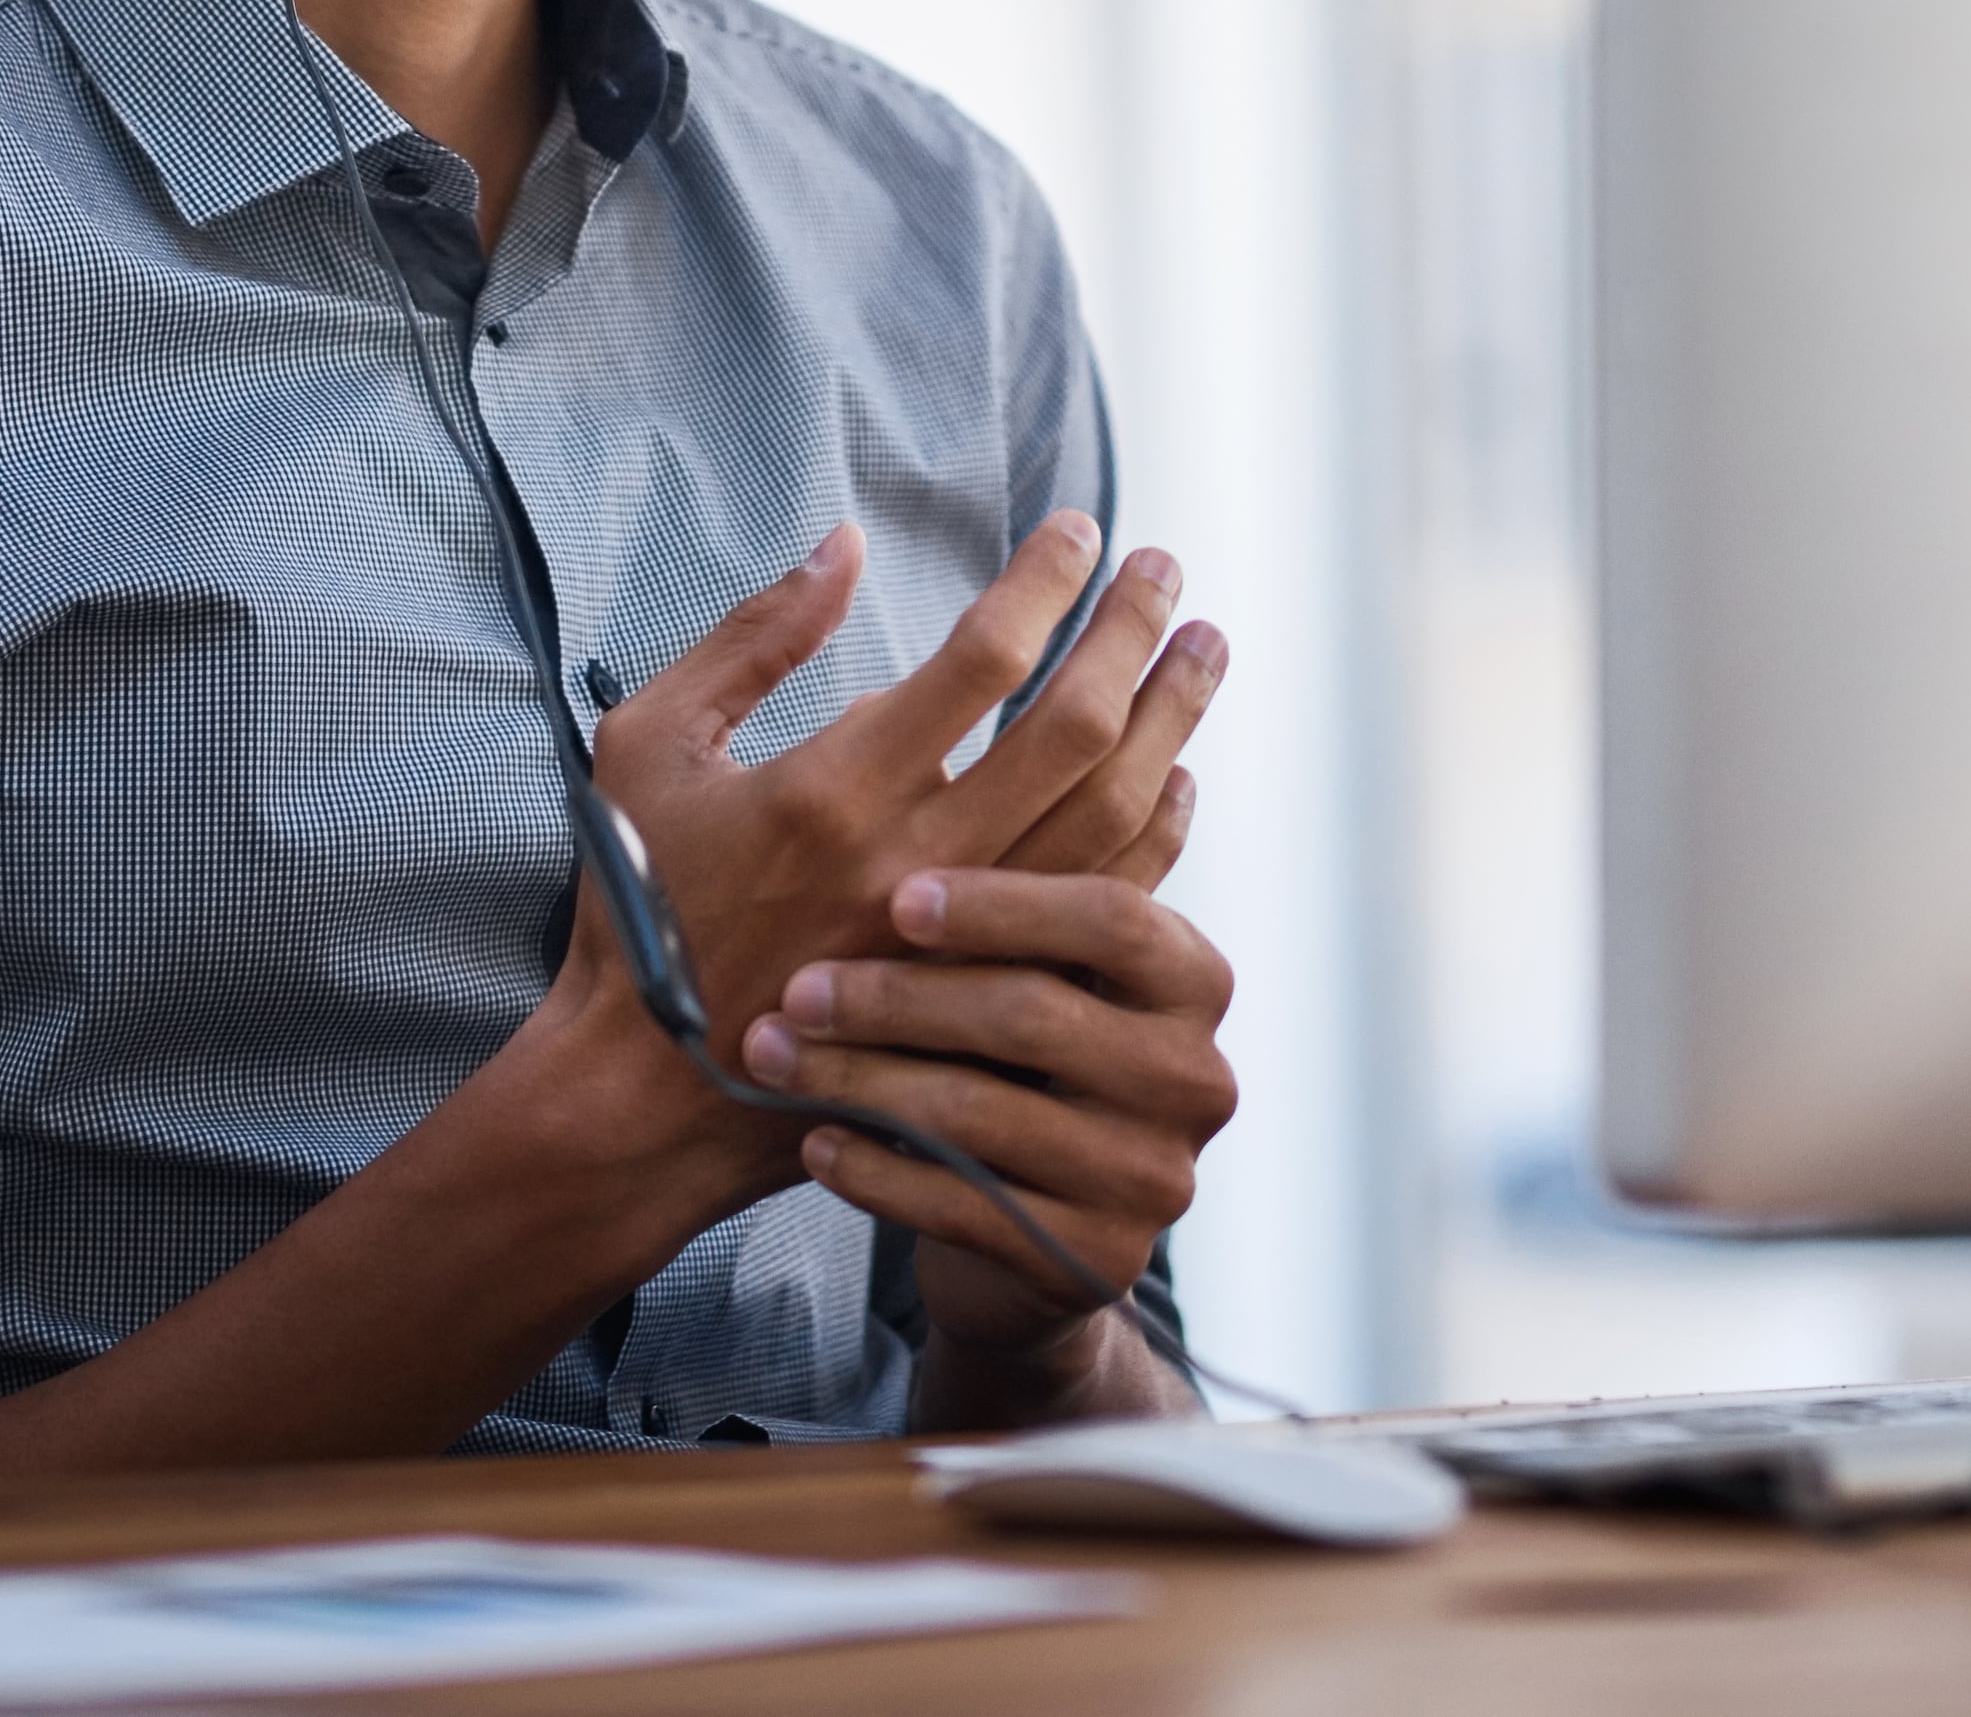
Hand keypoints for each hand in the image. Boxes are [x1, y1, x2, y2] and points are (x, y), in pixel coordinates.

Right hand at [540, 514, 1221, 1191]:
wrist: (642, 1098)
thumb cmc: (636, 910)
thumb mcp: (649, 748)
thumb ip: (751, 639)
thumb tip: (843, 544)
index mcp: (833, 791)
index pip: (981, 658)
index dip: (1044, 582)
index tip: (1079, 529)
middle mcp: (914, 864)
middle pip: (1072, 728)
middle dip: (1131, 634)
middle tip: (1166, 570)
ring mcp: (961, 943)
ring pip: (1109, 815)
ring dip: (1169, 722)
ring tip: (1203, 650)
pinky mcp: (983, 999)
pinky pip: (1104, 906)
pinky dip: (1157, 834)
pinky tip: (1176, 775)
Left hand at [742, 867, 1239, 1379]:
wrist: (1039, 1233)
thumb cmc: (1020, 1060)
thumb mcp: (1045, 968)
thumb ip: (1026, 869)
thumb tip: (921, 709)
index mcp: (1195, 980)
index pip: (1111, 918)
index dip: (1003, 904)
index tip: (898, 895)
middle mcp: (1196, 1079)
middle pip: (1034, 1015)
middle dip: (899, 997)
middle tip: (797, 986)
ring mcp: (1152, 1180)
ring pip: (982, 1116)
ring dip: (860, 1080)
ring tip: (773, 1055)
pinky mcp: (1091, 1262)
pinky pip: (961, 1207)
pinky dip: (875, 1170)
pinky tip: (814, 1140)